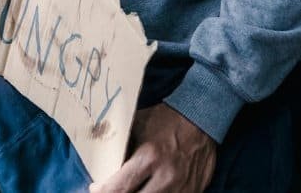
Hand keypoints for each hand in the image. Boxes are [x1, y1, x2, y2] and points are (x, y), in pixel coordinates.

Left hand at [91, 104, 216, 192]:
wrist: (203, 116)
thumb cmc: (167, 119)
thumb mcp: (138, 125)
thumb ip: (120, 145)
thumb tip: (101, 163)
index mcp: (149, 156)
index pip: (118, 189)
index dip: (102, 192)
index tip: (97, 189)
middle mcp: (166, 176)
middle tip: (114, 190)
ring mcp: (182, 188)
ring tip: (133, 188)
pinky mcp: (194, 191)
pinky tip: (151, 190)